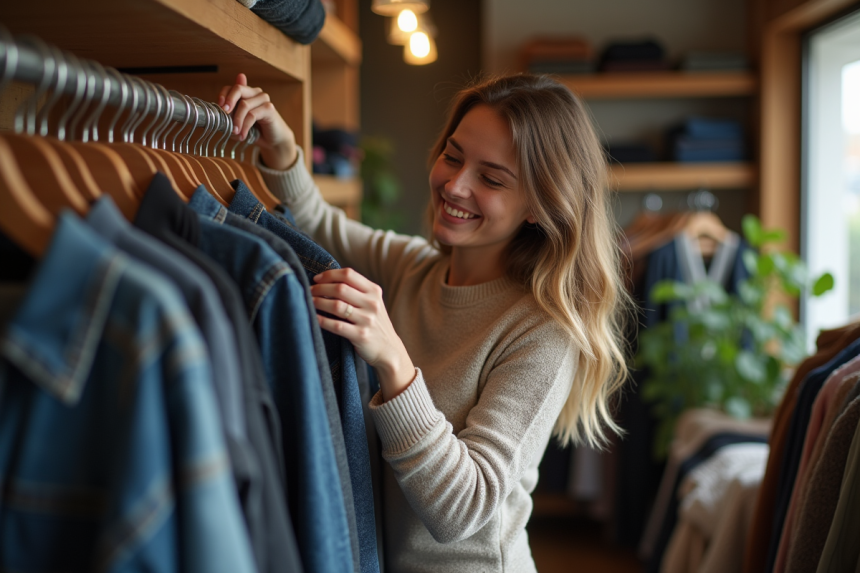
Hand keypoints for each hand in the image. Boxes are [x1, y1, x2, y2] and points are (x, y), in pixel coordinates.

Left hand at [218, 73, 297, 169]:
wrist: (273, 140)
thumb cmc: (254, 130)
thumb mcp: (238, 122)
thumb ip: (230, 114)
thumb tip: (220, 110)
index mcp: (246, 93)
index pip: (231, 87)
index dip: (223, 95)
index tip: (219, 108)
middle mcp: (255, 92)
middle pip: (238, 89)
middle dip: (229, 101)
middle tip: (224, 115)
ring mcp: (263, 99)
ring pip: (244, 105)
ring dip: (237, 120)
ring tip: (234, 133)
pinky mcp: (269, 108)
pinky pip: (252, 115)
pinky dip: (245, 126)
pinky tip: (242, 135)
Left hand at [311, 268, 415, 400]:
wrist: (389, 350)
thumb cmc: (374, 324)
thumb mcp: (372, 303)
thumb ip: (356, 291)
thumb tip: (326, 280)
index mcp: (374, 291)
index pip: (349, 274)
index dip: (329, 274)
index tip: (317, 279)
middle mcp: (372, 303)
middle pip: (340, 288)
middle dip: (320, 288)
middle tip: (309, 291)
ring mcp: (367, 320)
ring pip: (336, 305)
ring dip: (318, 302)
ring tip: (309, 302)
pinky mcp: (361, 335)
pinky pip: (336, 325)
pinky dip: (322, 320)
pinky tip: (314, 317)